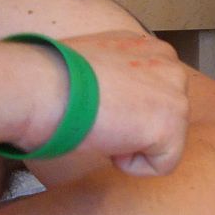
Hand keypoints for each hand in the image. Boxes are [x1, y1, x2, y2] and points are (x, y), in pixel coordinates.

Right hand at [6, 31, 191, 175]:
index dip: (124, 108)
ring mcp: (175, 95)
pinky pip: (163, 164)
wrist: (38, 86)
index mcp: (148, 48)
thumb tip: (115, 99)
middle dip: (134, 126)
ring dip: (131, 144)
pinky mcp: (171, 125)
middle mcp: (170, 65)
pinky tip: (108, 142)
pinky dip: (133, 165)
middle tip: (97, 118)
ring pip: (165, 139)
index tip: (96, 105)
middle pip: (165, 114)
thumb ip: (117, 75)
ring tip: (101, 126)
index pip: (155, 89)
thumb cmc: (48, 78)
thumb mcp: (93, 63)